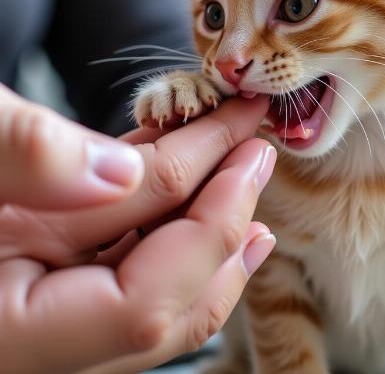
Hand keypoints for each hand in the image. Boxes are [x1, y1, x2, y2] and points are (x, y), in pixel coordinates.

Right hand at [0, 84, 275, 372]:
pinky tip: (194, 177)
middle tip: (259, 154)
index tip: (247, 153)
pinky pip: (118, 248)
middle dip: (223, 224)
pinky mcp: (36, 261)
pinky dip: (162, 209)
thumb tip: (126, 175)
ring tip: (247, 171)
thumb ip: (21, 158)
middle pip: (161, 303)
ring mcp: (33, 296)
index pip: (140, 308)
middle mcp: (24, 332)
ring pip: (148, 279)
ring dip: (206, 221)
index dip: (211, 227)